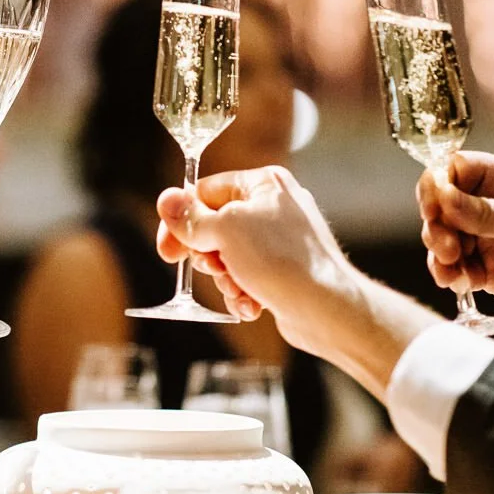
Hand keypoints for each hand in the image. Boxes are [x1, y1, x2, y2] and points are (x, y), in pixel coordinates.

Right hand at [156, 166, 440, 399]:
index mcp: (263, 184)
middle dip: (209, 256)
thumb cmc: (283, 261)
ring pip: (228, 256)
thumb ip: (191, 217)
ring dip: (225, 278)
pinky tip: (252, 304)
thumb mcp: (225, 231)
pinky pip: (248, 275)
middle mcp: (274, 207)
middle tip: (215, 268)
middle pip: (215, 226)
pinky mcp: (285, 269)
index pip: (205, 192)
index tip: (168, 250)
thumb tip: (166, 200)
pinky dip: (243, 291)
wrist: (327, 310)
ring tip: (241, 289)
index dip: (183, 222)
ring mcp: (282, 240)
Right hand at [417, 151, 493, 322]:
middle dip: (437, 228)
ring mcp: (487, 238)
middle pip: (440, 208)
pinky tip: (462, 283)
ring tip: (453, 271)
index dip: (435, 188)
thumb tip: (439, 194)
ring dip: (439, 256)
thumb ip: (483, 212)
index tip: (434, 210)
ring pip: (442, 240)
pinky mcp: (488, 269)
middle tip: (449, 248)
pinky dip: (450, 275)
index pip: (452, 171)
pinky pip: (454, 268)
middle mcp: (488, 206)